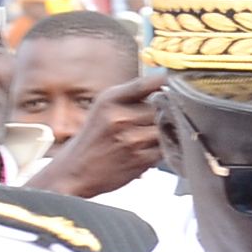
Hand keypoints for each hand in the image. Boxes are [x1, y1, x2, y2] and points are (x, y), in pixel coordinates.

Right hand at [33, 69, 165, 196]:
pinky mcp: (141, 159)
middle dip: (163, 111)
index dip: (166, 81)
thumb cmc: (94, 137)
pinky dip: (164, 147)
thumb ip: (132, 95)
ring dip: (166, 130)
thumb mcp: (104, 107)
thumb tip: (166, 83)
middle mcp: (120, 117)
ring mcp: (132, 139)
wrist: (76, 170)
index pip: (147, 83)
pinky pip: (167, 147)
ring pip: (167, 127)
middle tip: (152, 119)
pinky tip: (149, 148)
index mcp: (110, 100)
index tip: (175, 81)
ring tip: (149, 135)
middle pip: (163, 107)